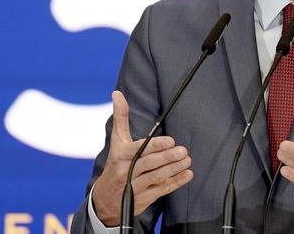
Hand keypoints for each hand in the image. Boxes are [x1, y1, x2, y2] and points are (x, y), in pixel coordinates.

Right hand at [90, 90, 193, 225]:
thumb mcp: (116, 141)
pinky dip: (176, 182)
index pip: (138, 150)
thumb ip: (120, 117)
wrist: (105, 200)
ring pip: (157, 177)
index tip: (170, 140)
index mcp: (120, 156)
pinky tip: (187, 175)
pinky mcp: (144, 198)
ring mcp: (136, 187)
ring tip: (187, 160)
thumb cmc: (115, 163)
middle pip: (150, 164)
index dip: (155, 146)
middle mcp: (127, 172)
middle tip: (183, 150)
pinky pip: (162, 190)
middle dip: (168, 158)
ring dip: (174, 169)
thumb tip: (117, 93)